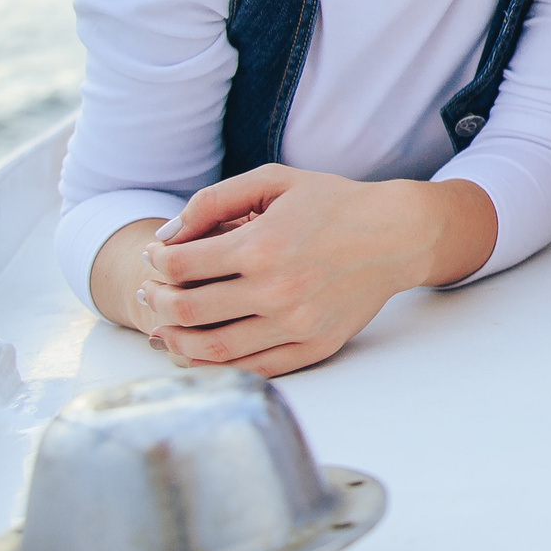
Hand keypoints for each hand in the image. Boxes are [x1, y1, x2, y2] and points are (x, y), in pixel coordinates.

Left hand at [137, 167, 442, 376]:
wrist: (398, 235)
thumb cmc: (333, 204)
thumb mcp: (274, 181)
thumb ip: (213, 201)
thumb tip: (164, 238)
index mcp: (262, 246)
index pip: (179, 266)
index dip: (155, 261)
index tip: (156, 256)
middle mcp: (276, 290)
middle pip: (186, 311)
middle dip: (156, 301)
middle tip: (152, 291)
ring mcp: (295, 324)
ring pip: (211, 350)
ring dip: (176, 340)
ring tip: (167, 327)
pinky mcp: (312, 347)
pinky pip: (251, 369)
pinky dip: (215, 366)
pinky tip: (201, 349)